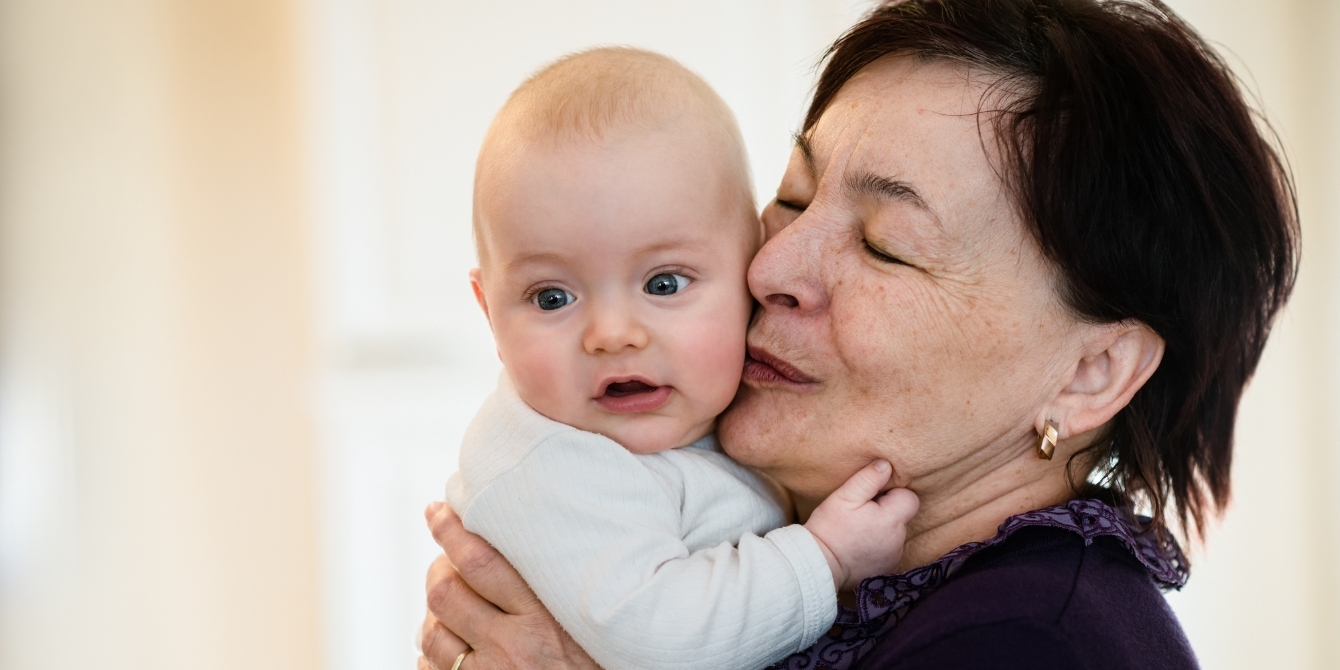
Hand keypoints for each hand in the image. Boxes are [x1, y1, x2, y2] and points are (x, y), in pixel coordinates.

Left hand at [418, 502, 599, 669]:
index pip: (481, 561)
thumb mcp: (588, 619)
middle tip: (444, 558)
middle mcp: (512, 646)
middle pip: (445, 591)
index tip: (437, 510)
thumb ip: (557, 586)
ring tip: (449, 602)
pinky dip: (434, 650)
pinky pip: (430, 667)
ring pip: (432, 629)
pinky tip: (450, 642)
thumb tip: (528, 540)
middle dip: (437, 568)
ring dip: (434, 612)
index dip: (451, 530)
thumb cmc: (600, 662)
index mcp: (543, 617)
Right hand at [803, 460, 919, 590]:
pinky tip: (860, 544)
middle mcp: (898, 540)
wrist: (818, 565)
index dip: (893, 493)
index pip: (909, 498)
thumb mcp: (844, 497)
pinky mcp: (887, 569)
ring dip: (884, 528)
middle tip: (861, 513)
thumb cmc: (830, 528)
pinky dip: (879, 545)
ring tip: (859, 530)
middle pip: (903, 516)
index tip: (873, 497)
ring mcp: (894, 556)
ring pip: (896, 533)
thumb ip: (868, 479)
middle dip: (887, 511)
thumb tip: (886, 465)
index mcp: (891, 519)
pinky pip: (890, 549)